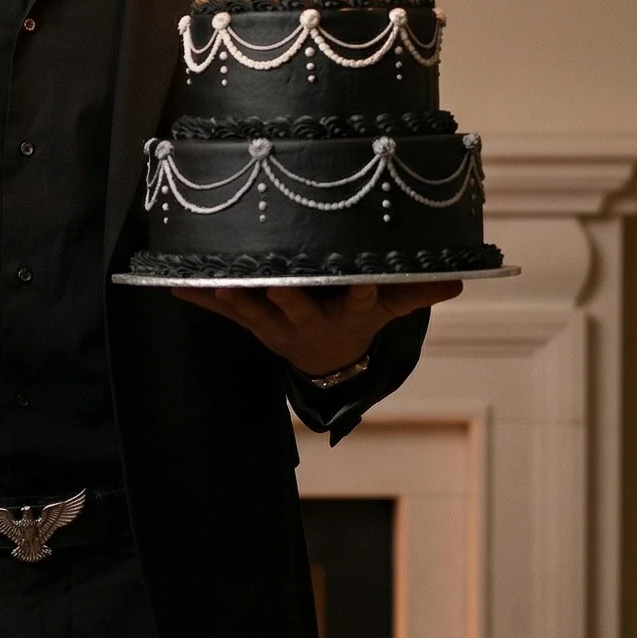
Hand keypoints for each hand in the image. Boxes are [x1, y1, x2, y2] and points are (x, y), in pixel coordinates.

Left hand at [172, 277, 459, 378]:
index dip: (362, 292)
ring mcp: (275, 324)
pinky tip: (174, 285)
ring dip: (235, 297)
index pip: (359, 301)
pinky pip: (222, 310)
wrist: (324, 360)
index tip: (364, 278)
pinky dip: (198, 297)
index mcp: (346, 315)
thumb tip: (462, 277)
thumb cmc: (357, 321)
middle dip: (286, 295)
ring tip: (217, 284)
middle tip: (276, 283)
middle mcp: (308, 321)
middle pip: (297, 307)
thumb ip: (418, 292)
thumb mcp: (389, 309)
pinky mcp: (250, 322)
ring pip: (254, 310)